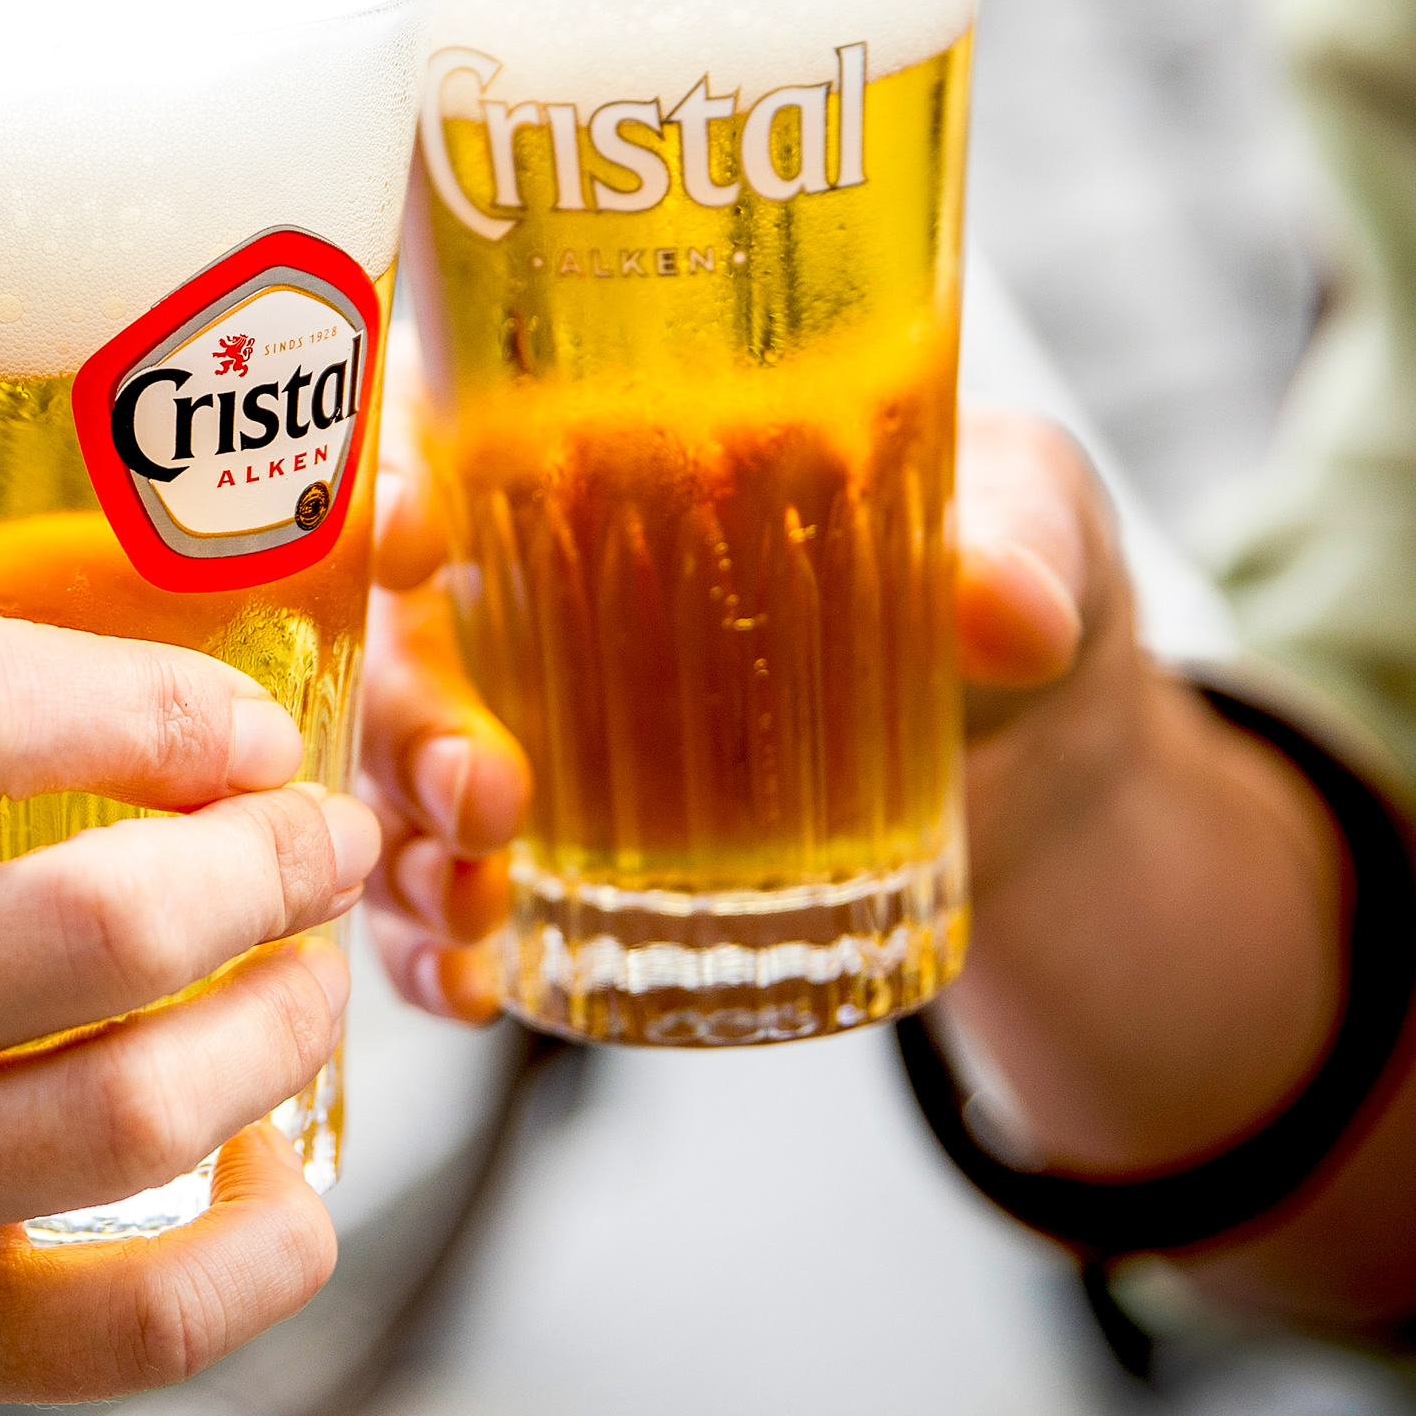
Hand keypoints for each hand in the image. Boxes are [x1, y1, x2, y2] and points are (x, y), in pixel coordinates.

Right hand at [0, 615, 377, 1415]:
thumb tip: (43, 695)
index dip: (140, 690)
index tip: (229, 713)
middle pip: (103, 917)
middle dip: (269, 857)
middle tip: (322, 834)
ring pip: (142, 1105)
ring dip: (283, 1028)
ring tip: (316, 979)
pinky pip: (134, 1329)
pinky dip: (259, 1265)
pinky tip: (297, 1199)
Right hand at [362, 391, 1336, 1126]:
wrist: (1024, 740)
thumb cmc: (996, 563)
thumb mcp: (1030, 521)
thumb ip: (1019, 542)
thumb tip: (1006, 607)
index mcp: (600, 450)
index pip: (438, 431)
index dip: (384, 478)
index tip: (410, 540)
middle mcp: (523, 585)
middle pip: (394, 638)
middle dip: (408, 721)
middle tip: (490, 797)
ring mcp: (521, 725)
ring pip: (390, 780)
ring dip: (407, 849)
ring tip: (479, 908)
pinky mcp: (549, 852)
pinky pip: (446, 893)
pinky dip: (437, 947)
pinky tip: (477, 984)